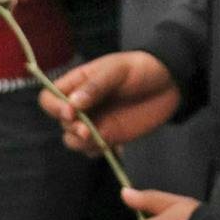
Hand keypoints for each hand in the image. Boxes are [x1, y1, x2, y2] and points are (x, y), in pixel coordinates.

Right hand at [40, 51, 178, 154]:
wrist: (170, 83)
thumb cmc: (141, 69)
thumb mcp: (118, 70)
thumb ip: (95, 86)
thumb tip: (72, 104)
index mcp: (77, 83)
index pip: (49, 98)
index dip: (55, 107)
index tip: (70, 113)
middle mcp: (80, 105)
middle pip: (60, 122)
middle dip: (71, 128)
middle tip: (87, 130)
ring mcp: (93, 122)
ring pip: (72, 140)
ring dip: (80, 143)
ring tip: (100, 139)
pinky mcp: (108, 136)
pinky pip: (91, 150)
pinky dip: (96, 151)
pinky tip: (112, 145)